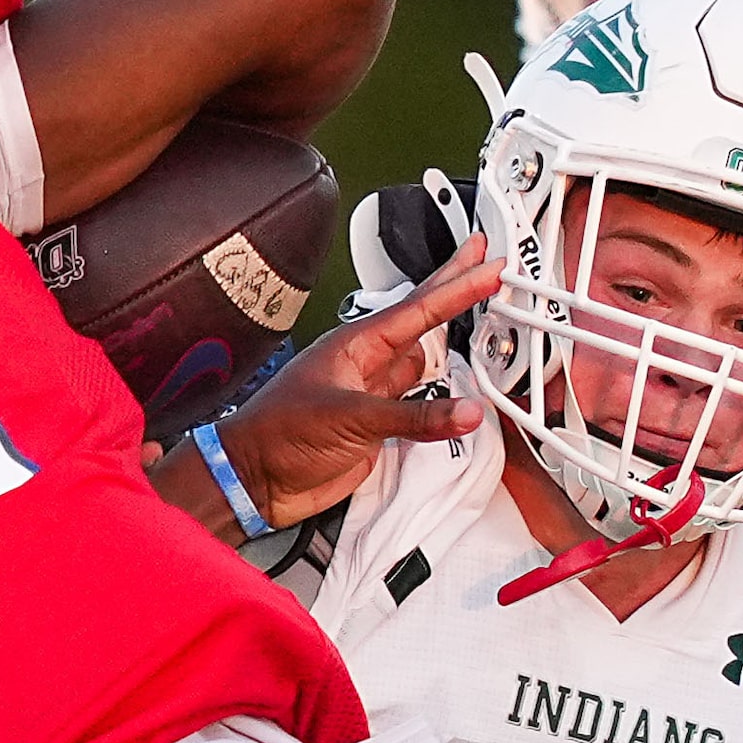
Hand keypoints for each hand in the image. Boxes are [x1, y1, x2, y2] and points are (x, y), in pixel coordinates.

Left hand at [211, 235, 501, 526]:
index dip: (457, 286)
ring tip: (482, 322)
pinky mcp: (375, 428)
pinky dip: (441, 402)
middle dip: (454, 290)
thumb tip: (465, 411)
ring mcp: (372, 395)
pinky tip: (456, 398)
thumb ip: (413, 417)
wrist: (255, 480)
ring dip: (450, 350)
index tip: (487, 266)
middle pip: (422, 321)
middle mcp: (367, 365)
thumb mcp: (351, 418)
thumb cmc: (276, 434)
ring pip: (422, 364)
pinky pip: (418, 407)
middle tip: (484, 262)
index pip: (418, 308)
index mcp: (356, 345)